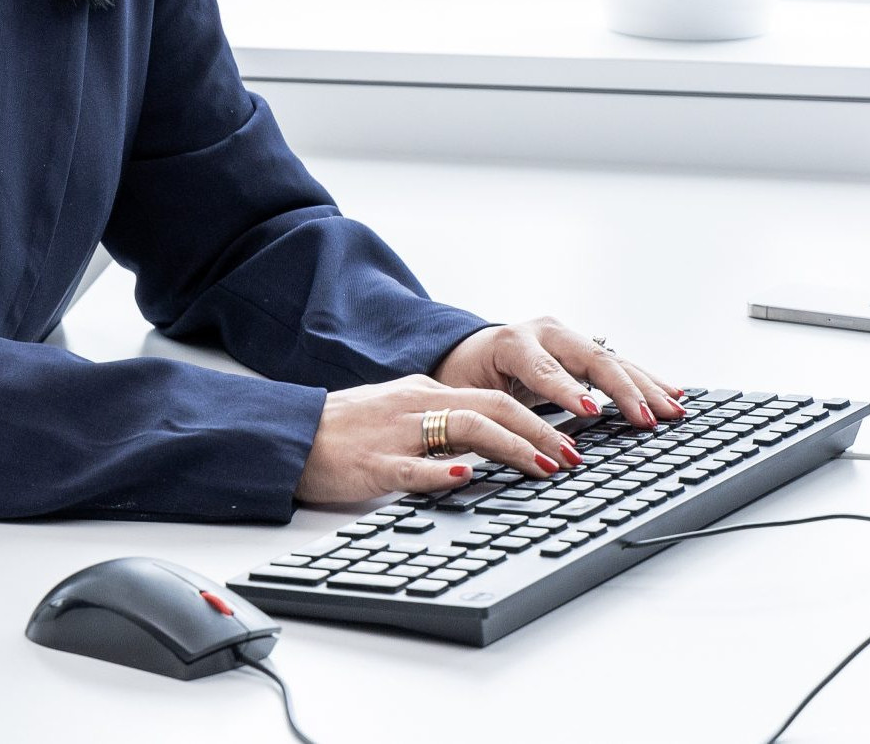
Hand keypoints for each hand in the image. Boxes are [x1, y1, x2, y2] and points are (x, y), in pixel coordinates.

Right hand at [293, 374, 582, 504]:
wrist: (297, 434)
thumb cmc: (349, 429)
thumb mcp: (402, 413)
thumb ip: (440, 422)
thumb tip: (485, 445)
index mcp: (427, 392)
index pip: (494, 398)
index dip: (536, 418)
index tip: (568, 441)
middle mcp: (419, 404)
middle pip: (492, 407)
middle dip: (539, 431)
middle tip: (572, 456)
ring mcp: (399, 432)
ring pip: (465, 428)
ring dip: (512, 447)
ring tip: (542, 468)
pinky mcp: (376, 462)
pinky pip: (415, 465)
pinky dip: (444, 471)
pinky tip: (467, 478)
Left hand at [432, 316, 683, 429]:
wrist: (464, 350)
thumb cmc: (464, 380)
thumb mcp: (470, 399)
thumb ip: (500, 419)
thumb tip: (528, 453)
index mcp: (511, 344)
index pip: (543, 368)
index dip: (567, 390)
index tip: (591, 411)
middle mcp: (543, 333)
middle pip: (589, 359)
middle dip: (622, 389)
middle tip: (647, 417)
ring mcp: (564, 337)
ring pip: (610, 359)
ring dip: (644, 386)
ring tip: (673, 408)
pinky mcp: (579, 348)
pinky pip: (616, 363)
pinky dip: (644, 379)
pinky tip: (671, 391)